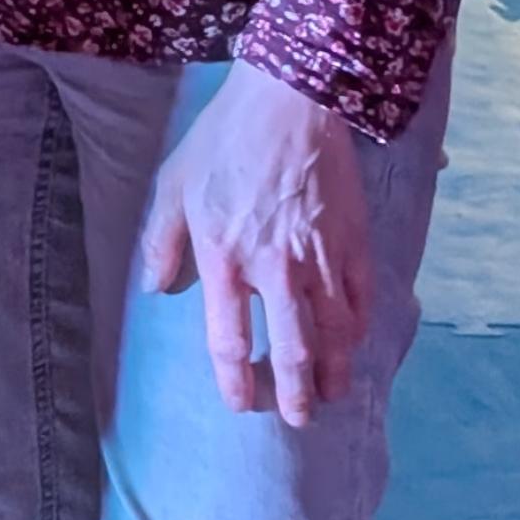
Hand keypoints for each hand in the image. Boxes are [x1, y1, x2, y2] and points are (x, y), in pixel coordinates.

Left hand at [137, 61, 372, 425]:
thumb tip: (157, 289)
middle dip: (296, 392)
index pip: (229, 339)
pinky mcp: (354, 242)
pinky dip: (359, 329)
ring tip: (332, 396)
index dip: (236, 380)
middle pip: (293, 350)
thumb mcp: (174, 185)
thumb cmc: (225, 141)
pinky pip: (362, 300)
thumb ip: (162, 242)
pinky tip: (354, 344)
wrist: (290, 102)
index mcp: (224, 257)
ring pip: (334, 333)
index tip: (241, 402)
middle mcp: (274, 267)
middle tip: (299, 417)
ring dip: (335, 372)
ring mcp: (320, 257)